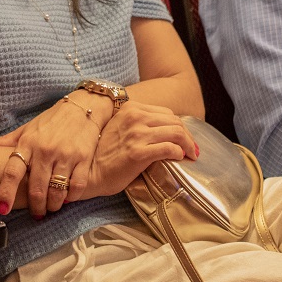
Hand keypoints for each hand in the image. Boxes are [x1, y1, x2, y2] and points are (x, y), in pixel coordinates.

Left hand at [0, 93, 106, 217]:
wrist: (83, 107)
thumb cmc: (51, 121)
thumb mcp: (26, 129)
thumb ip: (3, 141)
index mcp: (28, 144)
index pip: (12, 172)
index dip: (6, 192)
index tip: (3, 209)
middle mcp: (46, 150)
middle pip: (37, 189)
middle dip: (36, 207)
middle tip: (37, 214)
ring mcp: (66, 155)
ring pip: (57, 192)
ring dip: (53, 205)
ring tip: (52, 207)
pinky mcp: (83, 158)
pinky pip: (76, 187)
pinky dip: (71, 198)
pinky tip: (68, 198)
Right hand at [84, 101, 199, 199]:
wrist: (89, 173)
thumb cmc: (105, 154)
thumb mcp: (121, 128)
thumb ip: (140, 124)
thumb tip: (168, 131)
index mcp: (131, 108)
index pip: (167, 113)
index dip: (180, 127)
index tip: (185, 139)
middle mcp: (134, 117)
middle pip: (175, 121)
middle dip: (188, 136)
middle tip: (192, 150)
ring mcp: (136, 134)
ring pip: (176, 133)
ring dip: (188, 145)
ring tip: (191, 155)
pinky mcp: (137, 152)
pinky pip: (169, 148)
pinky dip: (179, 153)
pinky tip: (179, 158)